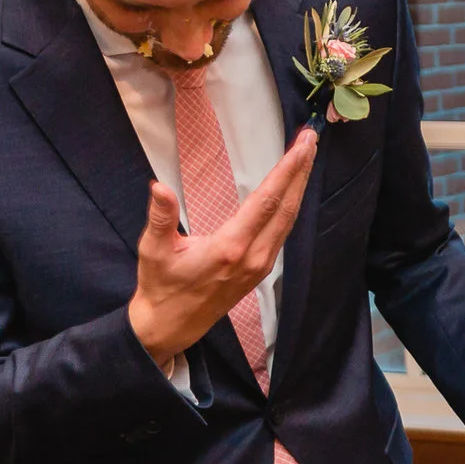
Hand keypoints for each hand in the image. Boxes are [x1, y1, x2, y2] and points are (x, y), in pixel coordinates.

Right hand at [127, 129, 317, 366]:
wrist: (172, 324)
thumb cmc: (161, 285)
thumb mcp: (153, 250)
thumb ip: (159, 217)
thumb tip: (158, 186)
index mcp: (230, 248)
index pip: (266, 202)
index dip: (286, 172)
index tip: (301, 146)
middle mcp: (253, 256)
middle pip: (286, 207)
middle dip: (301, 171)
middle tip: (311, 139)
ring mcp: (261, 265)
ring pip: (289, 219)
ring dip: (299, 186)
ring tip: (306, 156)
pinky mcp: (262, 270)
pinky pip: (283, 231)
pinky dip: (291, 205)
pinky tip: (293, 189)